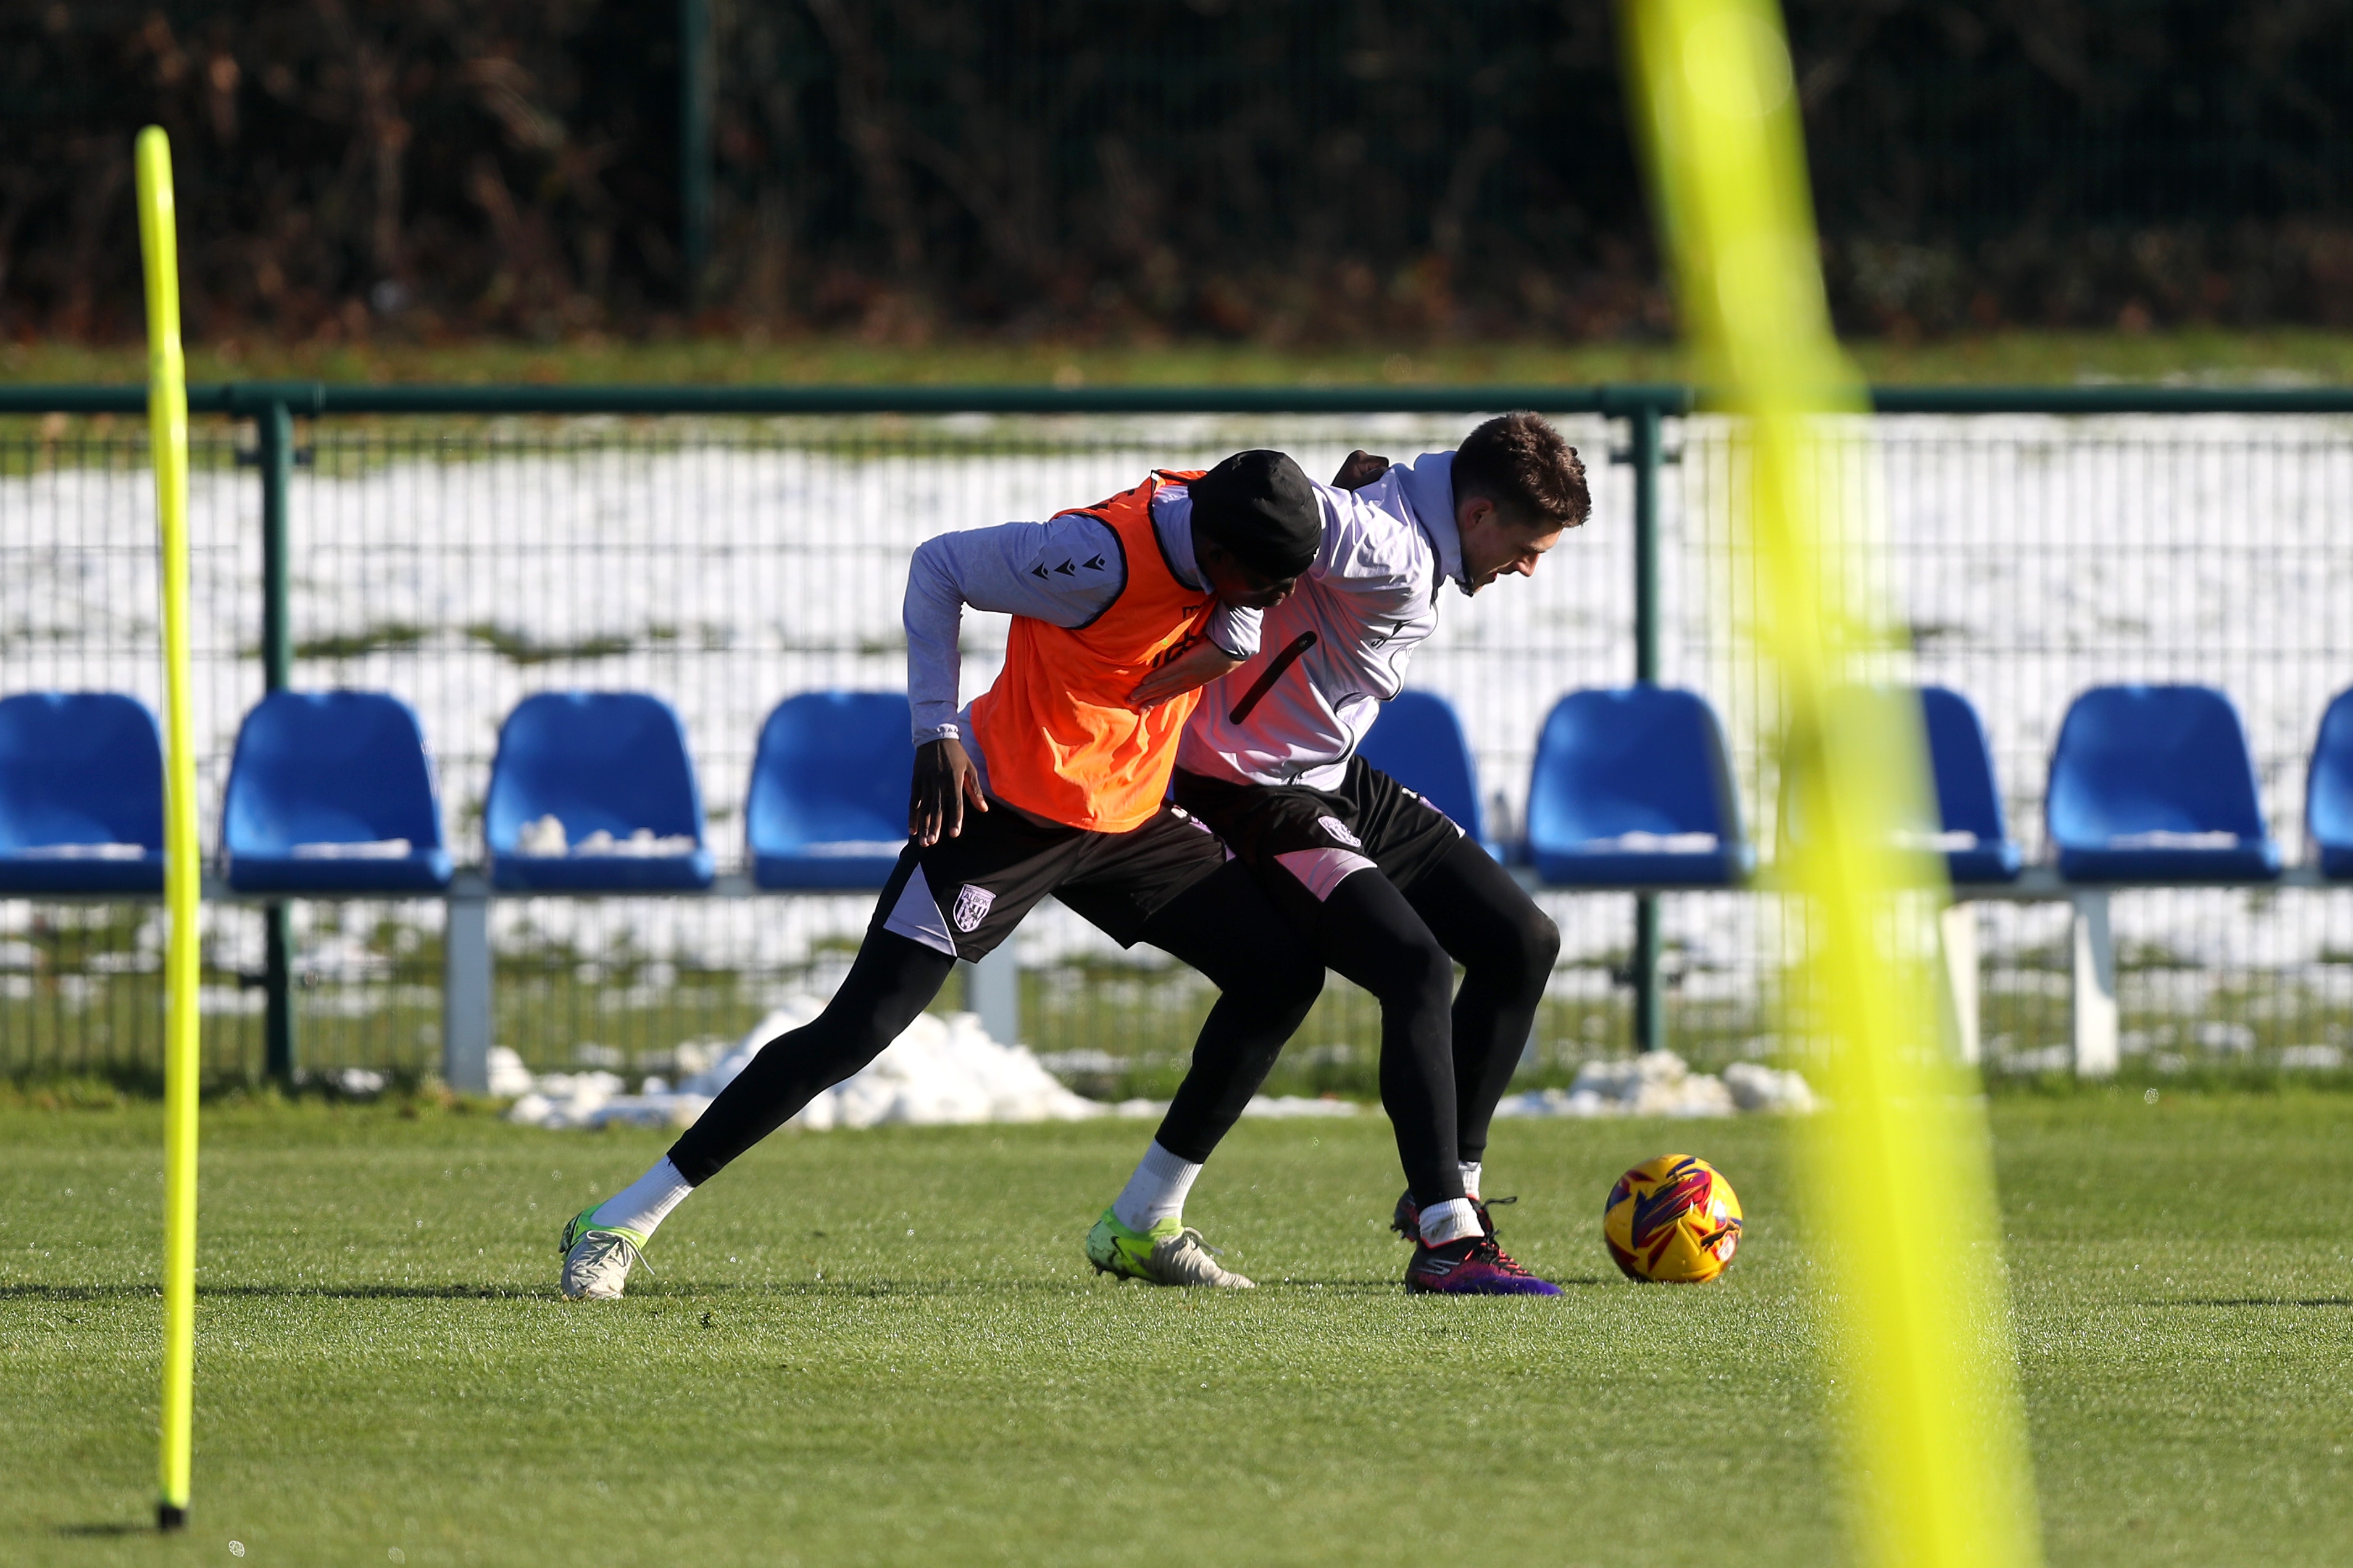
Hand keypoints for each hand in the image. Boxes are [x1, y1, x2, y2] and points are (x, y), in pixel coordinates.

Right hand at [909, 737, 987, 845]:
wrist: (936, 736)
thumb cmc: (957, 754)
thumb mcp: (969, 768)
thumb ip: (975, 790)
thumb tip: (984, 810)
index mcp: (954, 779)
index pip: (956, 803)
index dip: (955, 819)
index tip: (954, 834)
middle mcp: (939, 782)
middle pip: (937, 808)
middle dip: (935, 826)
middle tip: (933, 842)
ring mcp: (926, 781)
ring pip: (924, 807)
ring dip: (923, 825)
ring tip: (924, 841)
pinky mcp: (916, 780)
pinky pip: (914, 801)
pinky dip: (912, 816)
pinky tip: (912, 830)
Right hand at [1127, 639, 1246, 708]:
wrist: (1231, 651)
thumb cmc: (1221, 656)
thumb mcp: (1208, 668)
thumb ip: (1196, 671)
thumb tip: (1188, 669)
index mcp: (1192, 684)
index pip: (1171, 695)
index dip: (1157, 701)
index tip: (1145, 709)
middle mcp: (1186, 683)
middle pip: (1163, 693)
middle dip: (1147, 700)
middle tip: (1132, 706)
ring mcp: (1185, 675)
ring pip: (1162, 685)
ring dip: (1146, 692)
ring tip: (1132, 697)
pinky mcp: (1185, 664)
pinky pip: (1166, 673)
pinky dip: (1155, 678)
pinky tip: (1144, 682)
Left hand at [1331, 450, 1390, 489]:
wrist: (1333, 501)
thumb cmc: (1343, 494)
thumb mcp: (1358, 487)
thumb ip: (1373, 477)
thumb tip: (1387, 470)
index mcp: (1359, 456)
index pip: (1383, 462)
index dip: (1380, 475)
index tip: (1368, 485)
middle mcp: (1359, 455)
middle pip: (1381, 465)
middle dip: (1376, 477)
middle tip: (1364, 487)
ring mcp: (1359, 460)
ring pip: (1378, 470)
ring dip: (1372, 480)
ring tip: (1361, 488)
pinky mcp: (1359, 466)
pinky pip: (1373, 472)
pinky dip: (1370, 480)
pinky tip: (1360, 486)